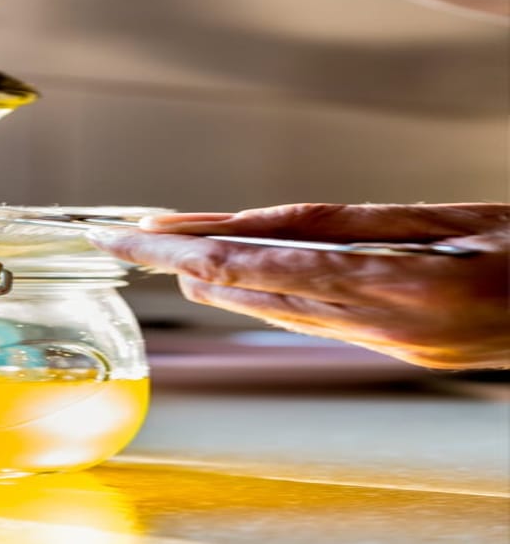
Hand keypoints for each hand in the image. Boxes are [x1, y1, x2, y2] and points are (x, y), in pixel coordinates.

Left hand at [87, 203, 509, 369]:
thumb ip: (343, 225)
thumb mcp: (444, 220)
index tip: (129, 238)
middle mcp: (381, 327)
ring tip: (169, 248)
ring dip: (214, 279)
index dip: (177, 250)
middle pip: (246, 294)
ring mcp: (386, 348)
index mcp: (393, 286)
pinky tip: (236, 277)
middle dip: (180, 264)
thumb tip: (252, 226)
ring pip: (269, 312)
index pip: (247, 265)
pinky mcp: (393, 353)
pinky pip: (306, 322)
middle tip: (129, 239)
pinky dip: (260, 294)